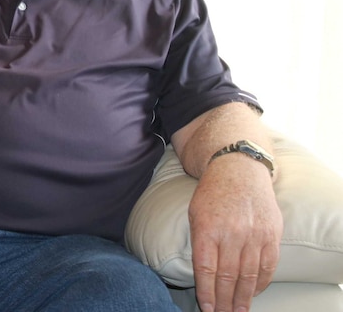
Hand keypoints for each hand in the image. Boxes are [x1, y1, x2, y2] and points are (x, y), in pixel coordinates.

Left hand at [188, 155, 282, 311]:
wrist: (239, 169)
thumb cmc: (212, 194)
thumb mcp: (194, 214)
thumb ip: (199, 243)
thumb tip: (203, 277)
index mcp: (207, 228)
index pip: (206, 269)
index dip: (207, 292)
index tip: (208, 309)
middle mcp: (231, 232)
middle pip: (228, 277)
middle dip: (225, 301)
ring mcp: (254, 234)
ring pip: (249, 275)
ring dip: (243, 298)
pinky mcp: (272, 234)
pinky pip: (268, 266)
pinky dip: (260, 283)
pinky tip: (253, 293)